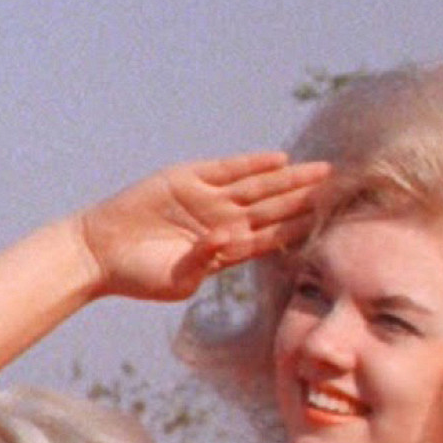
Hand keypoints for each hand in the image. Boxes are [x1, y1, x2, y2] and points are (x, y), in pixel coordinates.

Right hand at [78, 152, 330, 301]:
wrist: (100, 252)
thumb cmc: (139, 276)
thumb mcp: (178, 281)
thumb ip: (206, 263)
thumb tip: (230, 240)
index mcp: (226, 250)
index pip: (273, 238)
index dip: (301, 231)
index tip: (332, 228)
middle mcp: (223, 221)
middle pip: (274, 210)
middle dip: (306, 201)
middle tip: (343, 192)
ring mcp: (206, 198)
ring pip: (257, 188)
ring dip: (289, 181)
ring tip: (322, 173)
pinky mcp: (186, 179)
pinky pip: (225, 170)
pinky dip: (250, 165)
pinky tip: (279, 161)